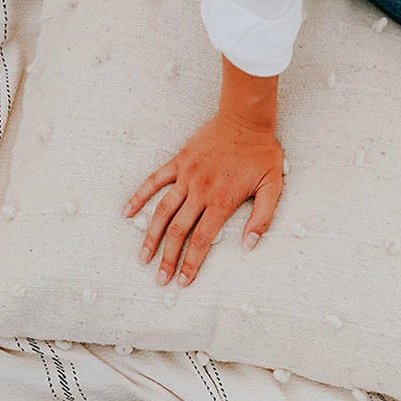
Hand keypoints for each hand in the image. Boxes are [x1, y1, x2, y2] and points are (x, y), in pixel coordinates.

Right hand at [124, 58, 282, 286]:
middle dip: (168, 259)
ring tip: (142, 257)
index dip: (191, 264)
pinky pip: (154, 180)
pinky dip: (139, 196)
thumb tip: (249, 245)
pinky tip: (127, 212)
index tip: (183, 282)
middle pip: (178, 231)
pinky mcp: (178, 161)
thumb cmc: (262, 154)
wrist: (246, 118)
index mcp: (221, 201)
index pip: (201, 241)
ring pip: (162, 210)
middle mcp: (200, 191)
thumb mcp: (273, 188)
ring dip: (151, 236)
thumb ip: (262, 218)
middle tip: (159, 279)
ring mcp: (186, 175)